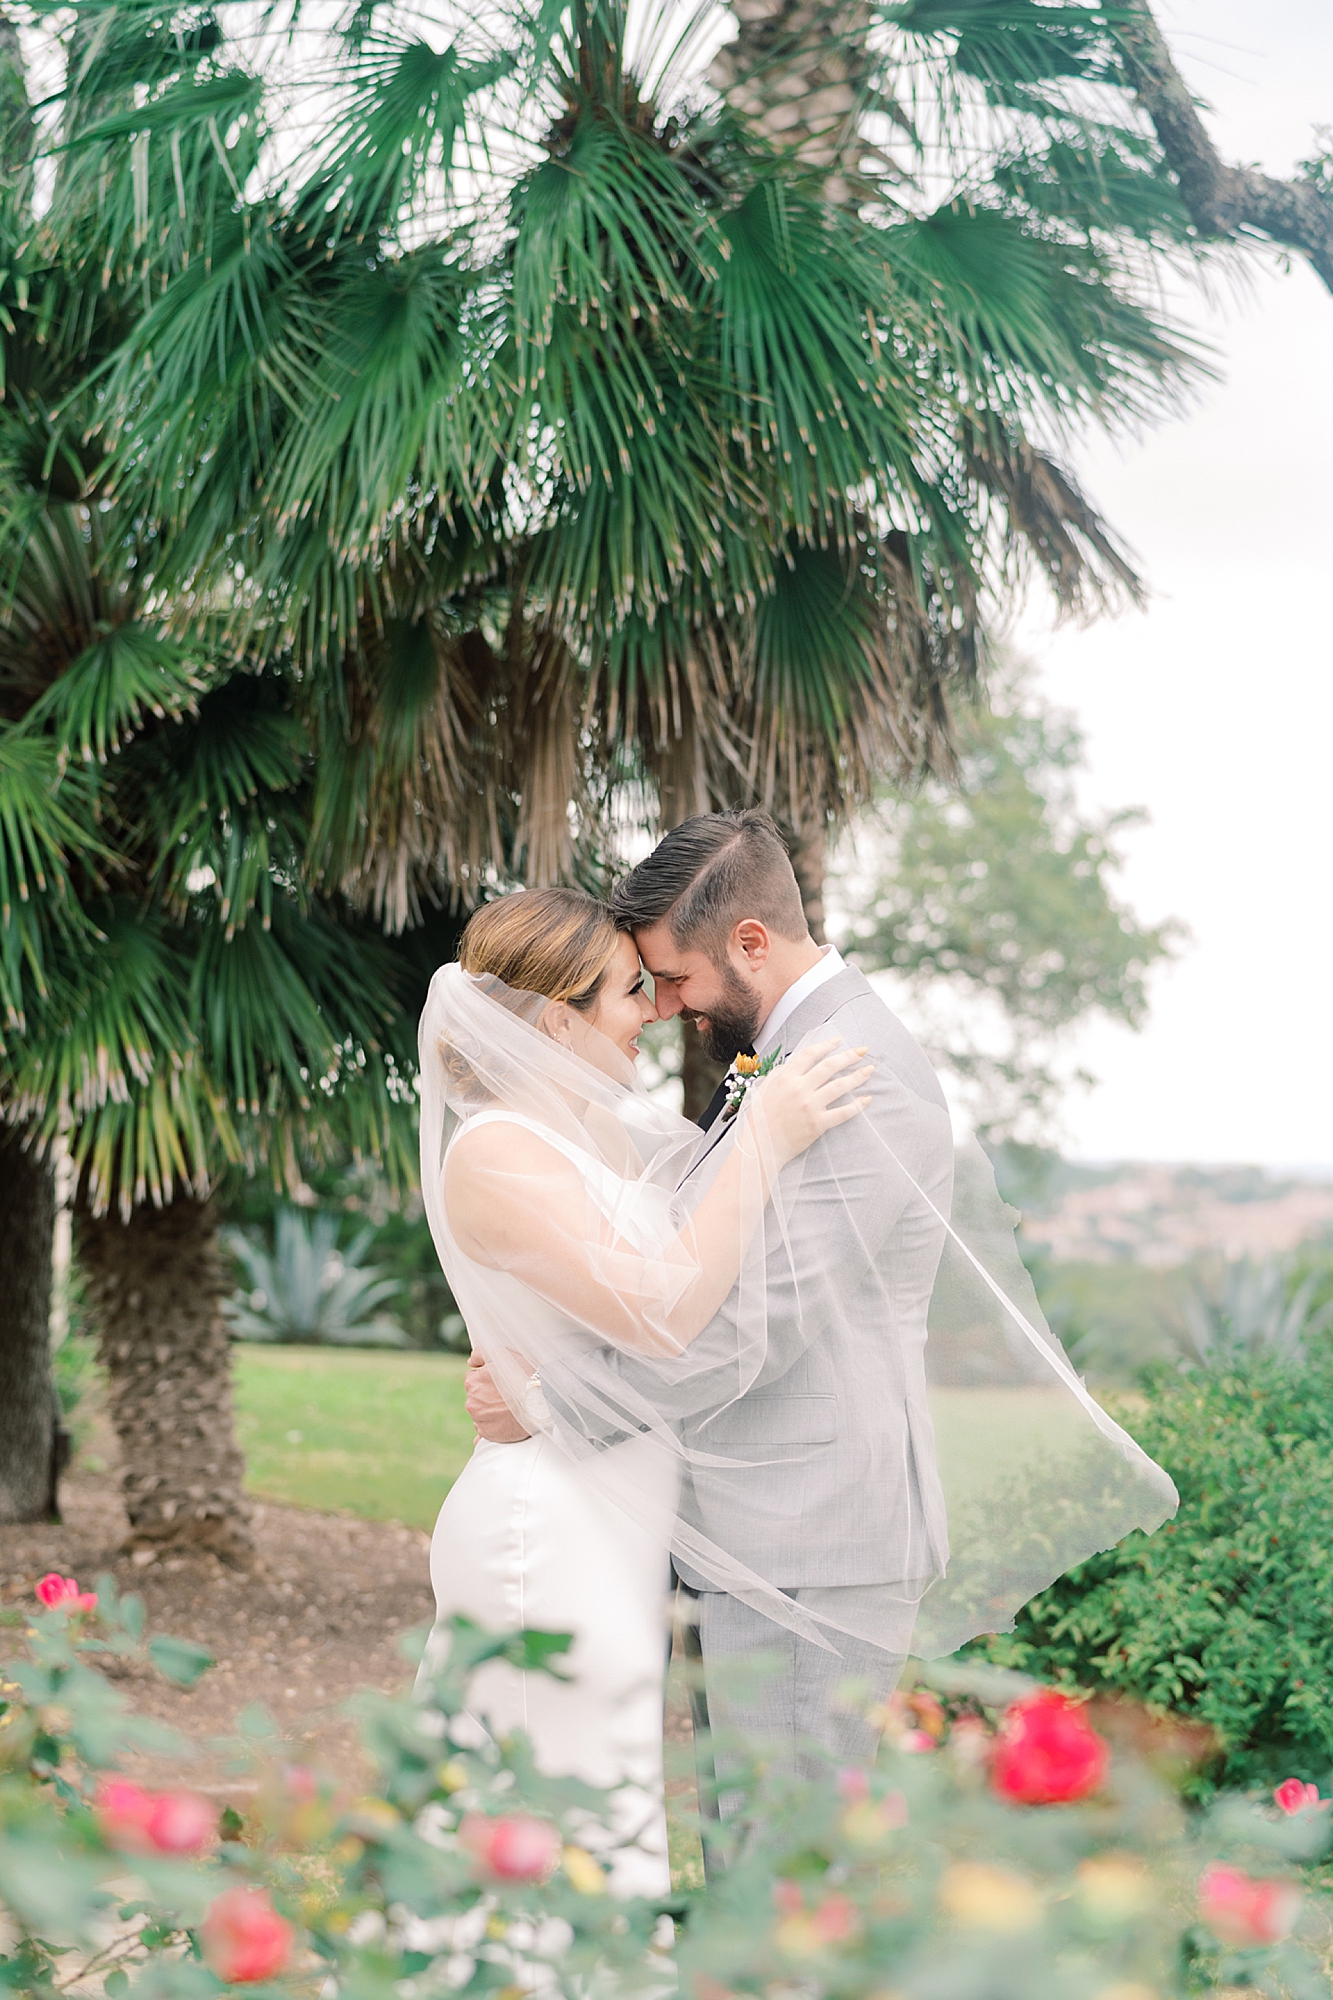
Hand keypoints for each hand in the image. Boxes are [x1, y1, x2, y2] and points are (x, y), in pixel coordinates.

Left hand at [464, 1350, 531, 1443]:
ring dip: (491, 1410)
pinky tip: (506, 1419)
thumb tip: (471, 1362)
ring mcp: (480, 1420)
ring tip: (510, 1406)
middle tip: (507, 1393)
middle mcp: (472, 1403)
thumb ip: (480, 1354)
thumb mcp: (501, 1354)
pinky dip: (494, 1425)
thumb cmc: (523, 1375)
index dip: (488, 1378)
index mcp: (472, 1383)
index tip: (501, 1380)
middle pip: (477, 1397)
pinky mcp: (489, 1434)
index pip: (474, 1379)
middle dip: (488, 1394)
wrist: (540, 1401)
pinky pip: (486, 1429)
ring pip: (481, 1413)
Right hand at [749, 1036, 872, 1167]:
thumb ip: (779, 1074)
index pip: (810, 1054)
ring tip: (869, 1070)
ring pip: (839, 1086)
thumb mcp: (764, 1089)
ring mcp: (810, 1106)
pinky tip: (867, 1099)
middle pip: (829, 1066)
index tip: (839, 1041)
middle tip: (863, 1051)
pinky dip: (857, 1105)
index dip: (826, 1045)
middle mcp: (799, 1089)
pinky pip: (843, 1112)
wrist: (761, 1146)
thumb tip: (791, 1064)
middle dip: (849, 1056)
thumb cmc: (761, 1119)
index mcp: (786, 1078)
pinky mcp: (818, 1123)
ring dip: (857, 1076)